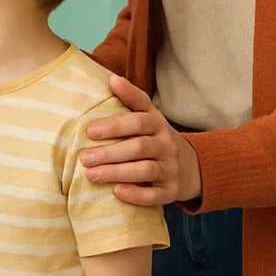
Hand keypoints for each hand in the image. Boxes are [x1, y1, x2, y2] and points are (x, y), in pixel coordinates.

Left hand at [82, 76, 201, 205]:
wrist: (192, 166)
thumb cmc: (156, 137)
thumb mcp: (149, 115)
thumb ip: (131, 98)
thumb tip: (112, 79)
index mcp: (158, 124)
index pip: (138, 120)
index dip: (115, 125)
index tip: (89, 130)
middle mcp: (166, 145)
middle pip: (139, 147)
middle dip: (110, 153)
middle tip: (84, 158)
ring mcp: (171, 168)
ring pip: (145, 170)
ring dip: (117, 172)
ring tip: (91, 175)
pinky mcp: (172, 191)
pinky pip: (155, 196)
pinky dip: (137, 195)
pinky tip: (117, 192)